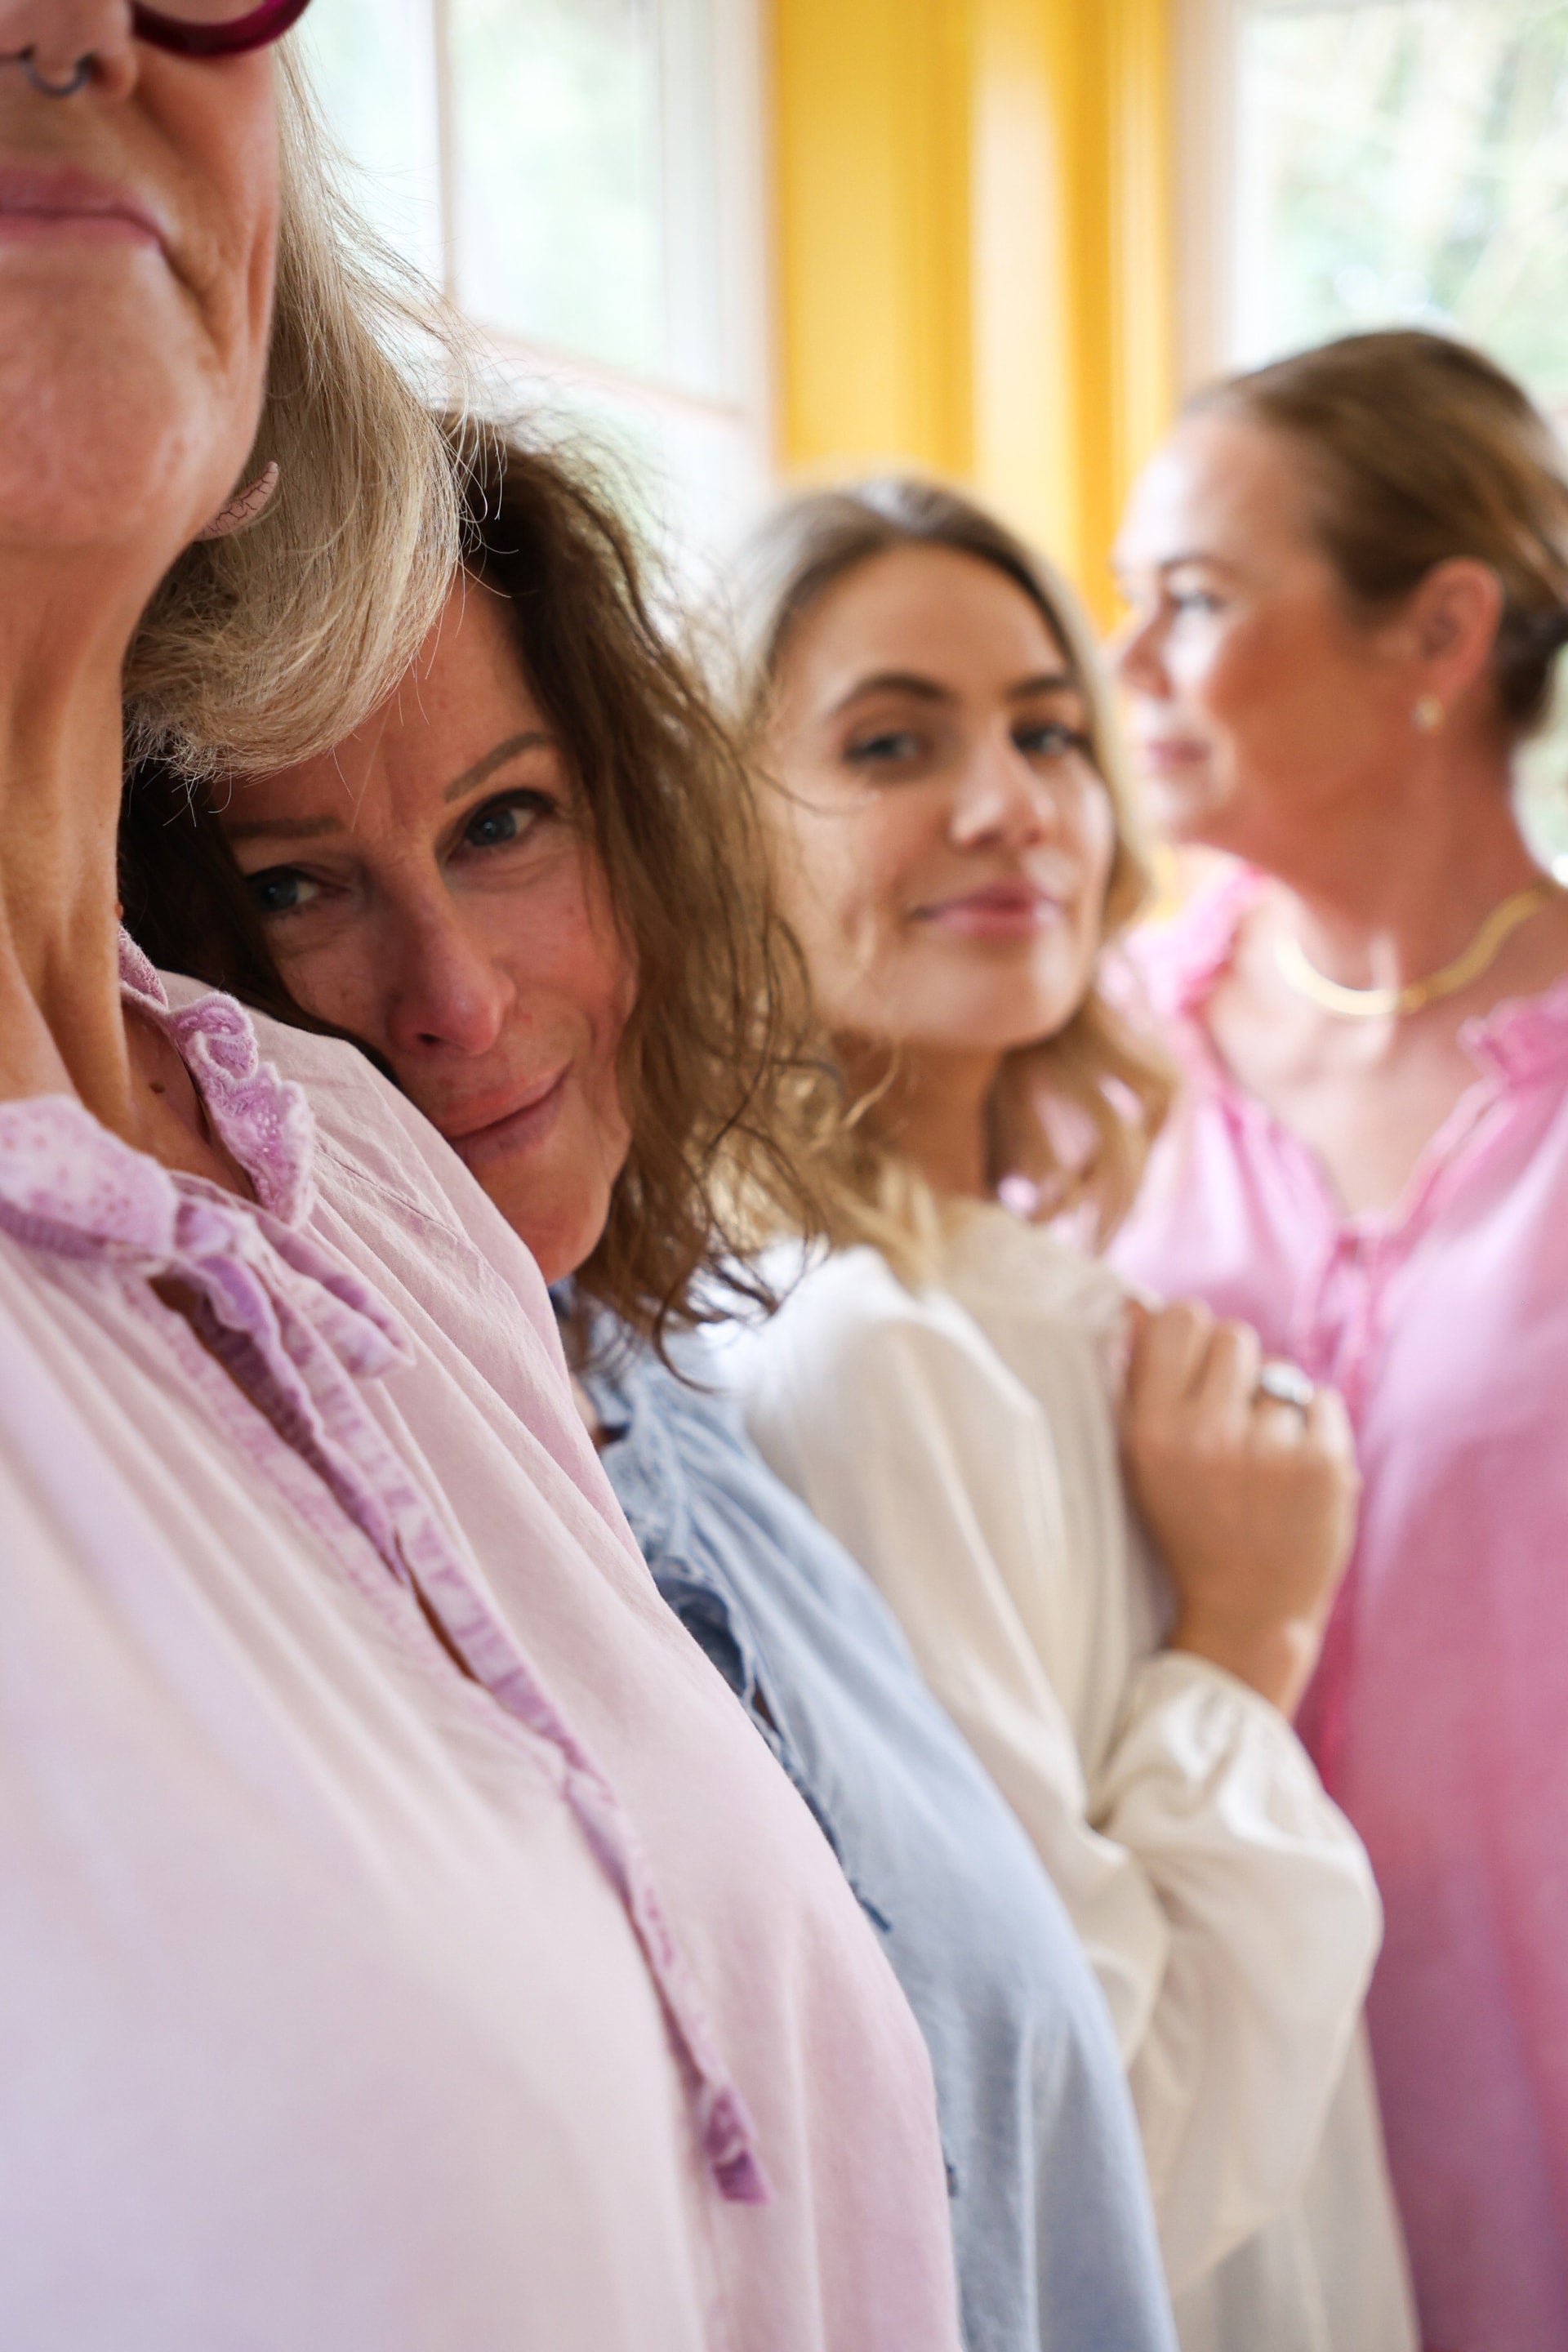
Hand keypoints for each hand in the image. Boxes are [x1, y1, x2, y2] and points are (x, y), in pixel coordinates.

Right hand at [1119, 1300, 1359, 1715]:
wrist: (1249, 1611)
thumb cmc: (1189, 1526)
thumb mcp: (1143, 1460)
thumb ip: (1137, 1382)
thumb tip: (1138, 1304)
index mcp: (1153, 1431)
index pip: (1181, 1317)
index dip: (1191, 1335)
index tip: (1193, 1368)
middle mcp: (1209, 1435)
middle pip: (1235, 1336)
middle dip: (1234, 1371)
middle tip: (1230, 1424)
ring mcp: (1270, 1450)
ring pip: (1280, 1373)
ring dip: (1273, 1407)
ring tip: (1261, 1463)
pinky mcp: (1326, 1465)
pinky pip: (1321, 1400)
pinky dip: (1313, 1428)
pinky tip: (1294, 1473)